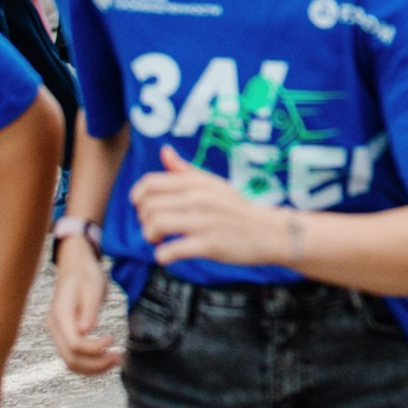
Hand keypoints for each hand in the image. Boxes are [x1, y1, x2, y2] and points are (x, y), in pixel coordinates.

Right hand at [47, 239, 118, 375]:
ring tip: (116, 360)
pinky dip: (90, 362)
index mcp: (60, 315)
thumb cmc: (86, 274)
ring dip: (93, 367)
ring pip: (71, 362)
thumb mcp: (93, 287)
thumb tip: (86, 331)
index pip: (74, 344)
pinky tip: (106, 358)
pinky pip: (74, 355)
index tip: (113, 339)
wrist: (75, 266)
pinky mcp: (65, 334)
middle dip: (96, 364)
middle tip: (119, 358)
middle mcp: (55, 327)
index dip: (95, 348)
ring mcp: (58, 333)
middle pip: (71, 359)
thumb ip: (89, 310)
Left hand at [130, 146, 287, 268]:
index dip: (138, 197)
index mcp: (198, 183)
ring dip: (150, 237)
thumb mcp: (214, 184)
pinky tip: (170, 255)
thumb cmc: (237, 208)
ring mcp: (204, 221)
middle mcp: (199, 198)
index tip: (144, 208)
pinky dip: (163, 256)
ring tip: (160, 240)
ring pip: (155, 225)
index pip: (150, 184)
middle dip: (144, 220)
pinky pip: (171, 251)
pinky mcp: (208, 245)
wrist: (270, 232)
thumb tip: (164, 152)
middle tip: (155, 228)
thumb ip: (185, 172)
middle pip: (149, 206)